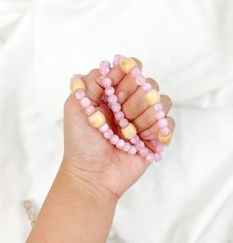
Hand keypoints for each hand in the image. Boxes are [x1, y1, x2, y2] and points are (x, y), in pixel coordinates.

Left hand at [61, 57, 174, 199]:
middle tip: (121, 115)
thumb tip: (110, 67)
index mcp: (112, 94)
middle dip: (134, 100)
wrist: (92, 175)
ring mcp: (143, 119)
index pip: (131, 70)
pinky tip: (140, 140)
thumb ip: (90, 82)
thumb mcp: (75, 107)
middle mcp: (130, 103)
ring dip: (145, 116)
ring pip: (161, 101)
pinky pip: (168, 122)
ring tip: (129, 132)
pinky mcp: (155, 136)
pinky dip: (156, 129)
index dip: (129, 75)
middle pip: (148, 83)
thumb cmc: (81, 142)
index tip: (118, 92)